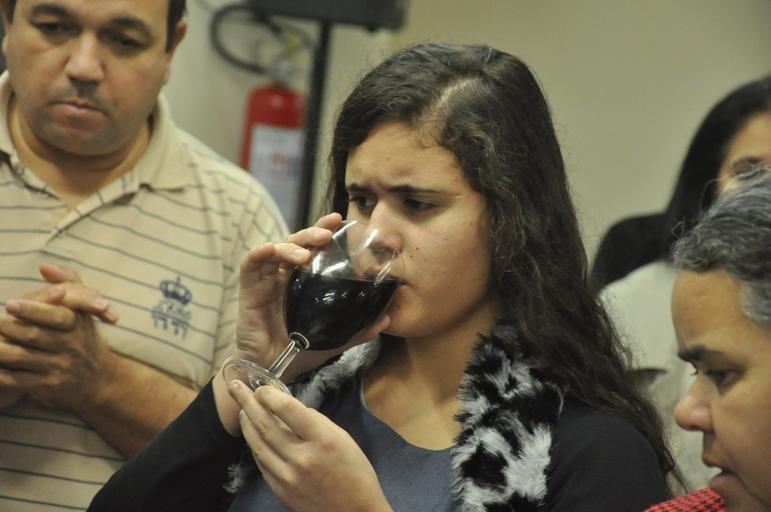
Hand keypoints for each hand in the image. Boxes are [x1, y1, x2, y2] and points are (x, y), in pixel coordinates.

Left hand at [0, 264, 118, 411]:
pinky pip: (17, 379)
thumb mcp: (84, 309)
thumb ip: (68, 282)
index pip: (55, 316)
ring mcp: (58, 367)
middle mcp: (70, 346)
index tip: (10, 304)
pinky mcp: (47, 386)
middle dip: (7, 327)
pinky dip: (0, 372)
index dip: (32, 310)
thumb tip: (44, 266)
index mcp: (76, 324)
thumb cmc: (85, 339)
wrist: (101, 382)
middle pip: (33, 335)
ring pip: (21, 356)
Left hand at [229, 381, 391, 511]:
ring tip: (241, 409)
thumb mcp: (342, 438)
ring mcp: (288, 477)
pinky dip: (255, 445)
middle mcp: (302, 457)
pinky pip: (261, 463)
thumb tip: (290, 410)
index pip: (287, 409)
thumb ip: (315, 422)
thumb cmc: (354, 471)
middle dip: (247, 402)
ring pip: (258, 444)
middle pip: (266, 424)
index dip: (270, 395)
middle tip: (235, 387)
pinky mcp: (280, 491)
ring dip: (246, 424)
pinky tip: (252, 435)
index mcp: (322, 439)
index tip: (262, 387)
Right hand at [235, 213, 389, 381]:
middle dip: (311, 233)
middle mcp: (286, 275)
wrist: (272, 371)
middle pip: (297, 243)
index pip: (315, 248)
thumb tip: (387, 319)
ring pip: (276, 249)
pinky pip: (250, 265)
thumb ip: (358, 329)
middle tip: (326, 233)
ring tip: (306, 256)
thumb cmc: (299, 351)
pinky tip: (269, 250)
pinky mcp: (249, 290)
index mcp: (304, 281)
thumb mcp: (334, 339)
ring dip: (290, 247)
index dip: (324, 230)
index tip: (339, 220)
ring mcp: (267, 281)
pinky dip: (259, 254)